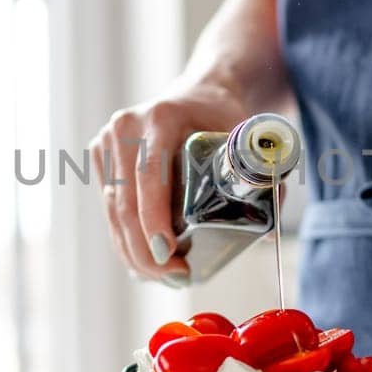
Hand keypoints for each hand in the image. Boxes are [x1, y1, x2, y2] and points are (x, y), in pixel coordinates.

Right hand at [89, 82, 249, 283]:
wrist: (200, 93)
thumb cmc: (224, 116)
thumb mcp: (246, 136)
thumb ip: (263, 178)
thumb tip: (269, 233)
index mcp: (159, 117)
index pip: (149, 176)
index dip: (154, 220)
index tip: (168, 255)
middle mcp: (125, 127)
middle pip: (126, 202)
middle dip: (147, 250)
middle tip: (176, 278)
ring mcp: (108, 142)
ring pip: (114, 212)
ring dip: (135, 252)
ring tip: (164, 278)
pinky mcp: (102, 159)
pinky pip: (111, 209)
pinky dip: (126, 239)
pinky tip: (144, 264)